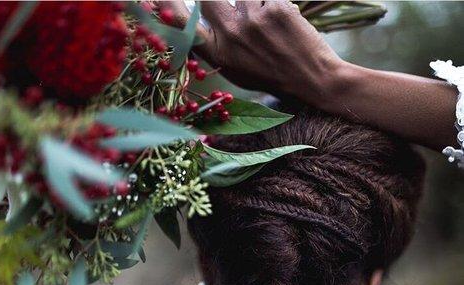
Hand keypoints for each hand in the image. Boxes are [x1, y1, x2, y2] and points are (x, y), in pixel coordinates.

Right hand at [156, 0, 342, 103]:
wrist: (311, 80)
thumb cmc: (272, 76)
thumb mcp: (236, 70)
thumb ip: (216, 44)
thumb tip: (202, 19)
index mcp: (217, 54)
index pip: (182, 24)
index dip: (169, 7)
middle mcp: (230, 36)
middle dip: (220, 2)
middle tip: (246, 20)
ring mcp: (252, 20)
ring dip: (256, 4)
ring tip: (269, 25)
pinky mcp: (275, 8)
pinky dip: (275, 3)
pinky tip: (284, 23)